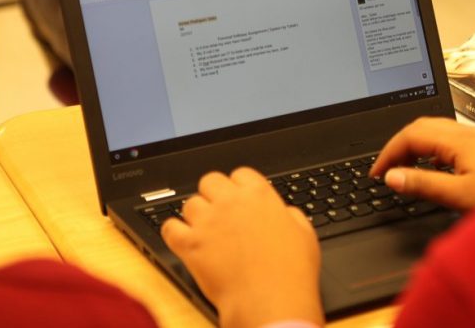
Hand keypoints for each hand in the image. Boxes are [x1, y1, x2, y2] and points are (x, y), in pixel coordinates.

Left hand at [161, 167, 323, 327]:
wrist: (270, 300)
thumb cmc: (291, 271)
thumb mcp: (304, 234)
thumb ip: (290, 216)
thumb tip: (284, 214)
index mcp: (260, 195)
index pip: (241, 174)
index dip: (240, 186)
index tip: (240, 197)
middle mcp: (231, 202)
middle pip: (210, 181)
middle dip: (214, 194)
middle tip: (220, 211)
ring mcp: (208, 222)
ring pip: (190, 203)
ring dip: (196, 214)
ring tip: (204, 229)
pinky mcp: (190, 245)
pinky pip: (170, 228)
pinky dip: (174, 232)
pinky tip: (183, 239)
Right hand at [370, 117, 474, 210]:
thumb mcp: (459, 195)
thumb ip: (424, 184)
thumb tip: (392, 177)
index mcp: (458, 140)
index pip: (411, 135)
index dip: (389, 152)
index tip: (376, 173)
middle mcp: (466, 134)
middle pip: (421, 127)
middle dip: (399, 145)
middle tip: (386, 170)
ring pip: (435, 132)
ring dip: (414, 147)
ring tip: (404, 170)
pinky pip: (448, 140)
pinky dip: (430, 150)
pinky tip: (432, 169)